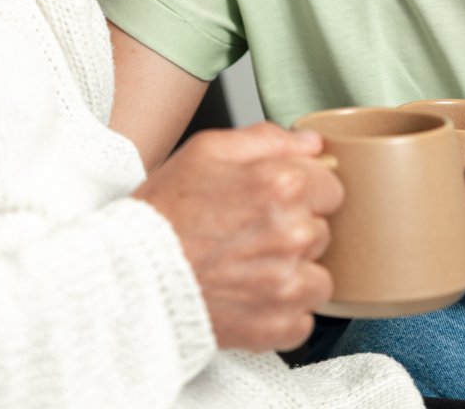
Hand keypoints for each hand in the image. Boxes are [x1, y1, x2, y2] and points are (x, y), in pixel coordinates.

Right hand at [133, 123, 340, 351]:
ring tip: (253, 268)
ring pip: (321, 278)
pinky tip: (250, 297)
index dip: (305, 191)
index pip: (332, 186)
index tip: (278, 200)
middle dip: (296, 230)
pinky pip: (303, 319)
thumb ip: (266, 139)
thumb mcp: (207, 150)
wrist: (131, 272)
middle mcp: (292, 234)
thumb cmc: (164, 211)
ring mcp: (287, 284)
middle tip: (252, 233)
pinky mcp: (277, 325)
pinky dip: (282, 312)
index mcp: (282, 186)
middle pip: (323, 231)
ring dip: (295, 274)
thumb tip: (310, 142)